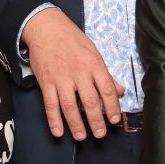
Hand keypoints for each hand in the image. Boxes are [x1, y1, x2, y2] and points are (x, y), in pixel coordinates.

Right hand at [22, 7, 122, 139]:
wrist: (45, 27)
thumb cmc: (71, 38)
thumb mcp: (93, 51)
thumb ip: (105, 73)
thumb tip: (119, 90)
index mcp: (93, 63)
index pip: (107, 88)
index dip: (112, 106)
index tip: (115, 119)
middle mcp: (78, 71)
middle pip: (90, 101)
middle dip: (96, 120)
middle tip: (100, 134)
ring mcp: (61, 77)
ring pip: (70, 106)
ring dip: (76, 124)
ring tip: (81, 136)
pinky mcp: (46, 81)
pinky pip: (50, 104)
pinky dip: (53, 120)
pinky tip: (58, 131)